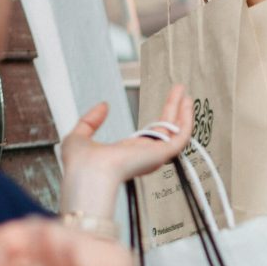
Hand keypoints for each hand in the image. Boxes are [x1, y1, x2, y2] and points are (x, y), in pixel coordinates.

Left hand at [60, 85, 193, 218]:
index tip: (162, 106)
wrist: (88, 174)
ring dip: (181, 111)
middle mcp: (144, 156)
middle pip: (164, 129)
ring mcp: (154, 155)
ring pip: (175, 131)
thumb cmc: (81, 165)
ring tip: (184, 92)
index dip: (157, 119)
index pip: (149, 136)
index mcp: (127, 154)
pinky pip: (181, 135)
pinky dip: (186, 119)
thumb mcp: (79, 136)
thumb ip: (91, 121)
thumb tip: (104, 106)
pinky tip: (187, 103)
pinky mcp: (162, 153)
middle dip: (172, 110)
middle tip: (178, 91)